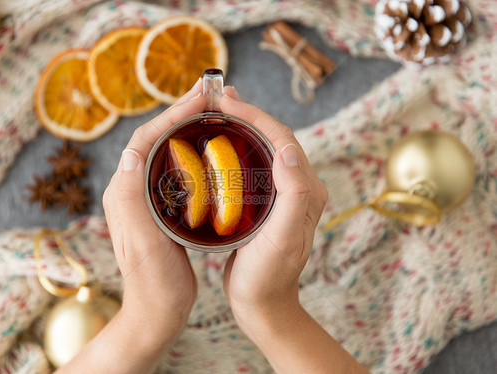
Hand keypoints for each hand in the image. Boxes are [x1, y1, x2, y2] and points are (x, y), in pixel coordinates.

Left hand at [103, 79, 205, 338]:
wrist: (157, 312)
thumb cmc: (153, 283)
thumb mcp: (143, 244)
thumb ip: (131, 200)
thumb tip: (131, 154)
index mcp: (124, 192)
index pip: (145, 139)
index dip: (173, 115)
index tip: (202, 99)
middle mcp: (130, 189)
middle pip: (155, 138)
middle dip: (182, 113)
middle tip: (211, 95)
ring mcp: (145, 198)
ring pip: (166, 150)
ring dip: (187, 127)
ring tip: (214, 112)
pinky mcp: (160, 208)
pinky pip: (176, 167)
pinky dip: (192, 150)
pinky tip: (212, 149)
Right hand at [221, 86, 327, 330]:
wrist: (263, 305)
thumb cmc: (268, 276)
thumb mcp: (282, 238)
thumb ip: (293, 194)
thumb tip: (289, 149)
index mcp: (306, 189)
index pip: (283, 139)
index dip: (255, 116)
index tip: (226, 103)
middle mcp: (299, 187)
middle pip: (274, 138)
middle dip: (248, 114)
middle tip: (219, 100)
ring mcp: (282, 195)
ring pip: (263, 149)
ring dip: (242, 128)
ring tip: (216, 115)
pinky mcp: (267, 203)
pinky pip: (253, 166)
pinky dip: (236, 149)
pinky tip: (217, 147)